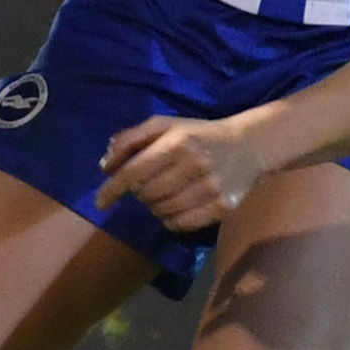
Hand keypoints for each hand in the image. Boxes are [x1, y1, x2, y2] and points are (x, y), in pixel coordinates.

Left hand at [92, 111, 273, 232]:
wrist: (249, 146)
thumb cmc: (198, 135)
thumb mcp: (164, 125)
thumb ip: (130, 140)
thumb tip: (105, 166)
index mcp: (177, 142)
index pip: (134, 172)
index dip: (113, 189)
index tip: (100, 202)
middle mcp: (194, 165)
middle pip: (146, 194)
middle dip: (140, 192)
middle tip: (148, 184)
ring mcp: (211, 189)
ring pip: (161, 211)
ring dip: (155, 206)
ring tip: (165, 192)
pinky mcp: (222, 207)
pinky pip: (181, 224)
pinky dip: (171, 219)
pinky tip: (177, 205)